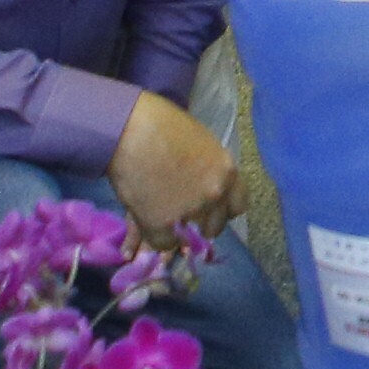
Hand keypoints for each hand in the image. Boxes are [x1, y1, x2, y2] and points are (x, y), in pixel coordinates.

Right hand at [110, 86, 248, 240]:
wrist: (130, 129)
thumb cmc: (162, 125)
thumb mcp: (201, 144)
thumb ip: (210, 170)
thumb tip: (207, 186)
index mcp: (227, 171)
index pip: (238, 206)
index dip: (222, 210)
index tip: (210, 209)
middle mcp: (215, 194)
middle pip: (215, 226)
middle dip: (201, 223)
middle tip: (183, 215)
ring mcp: (190, 210)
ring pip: (188, 237)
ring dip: (177, 230)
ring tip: (161, 215)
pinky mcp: (162, 223)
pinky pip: (163, 243)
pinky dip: (154, 236)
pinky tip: (147, 221)